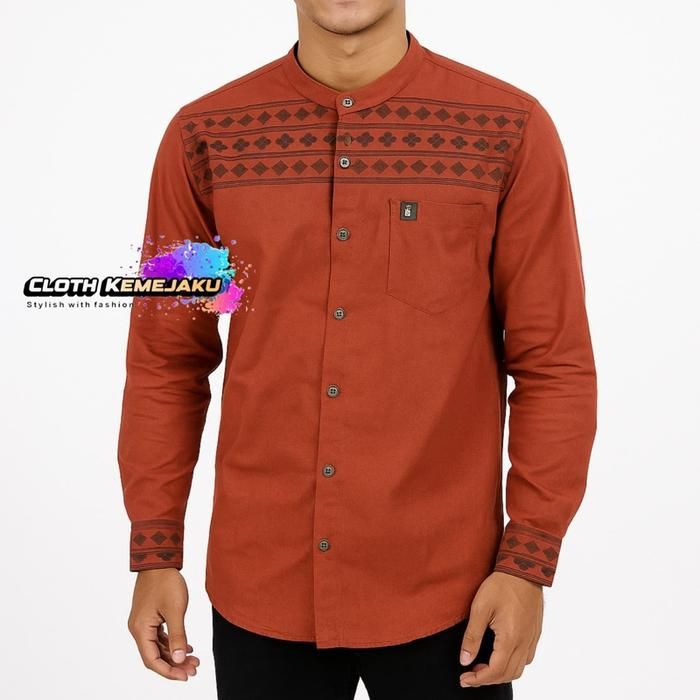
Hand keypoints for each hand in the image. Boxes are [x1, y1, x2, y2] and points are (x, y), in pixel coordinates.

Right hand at [127, 568, 199, 680]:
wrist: (159, 561)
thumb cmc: (165, 582)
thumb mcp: (175, 610)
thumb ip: (178, 636)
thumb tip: (180, 659)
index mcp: (140, 629)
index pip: (152, 660)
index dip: (168, 671)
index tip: (185, 676)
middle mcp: (138, 629)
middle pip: (155, 656)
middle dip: (175, 665)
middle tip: (194, 669)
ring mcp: (143, 623)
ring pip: (158, 647)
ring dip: (174, 655)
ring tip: (194, 660)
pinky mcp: (149, 617)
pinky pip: (159, 637)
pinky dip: (171, 643)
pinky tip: (187, 647)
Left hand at [459, 571, 542, 686]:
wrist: (523, 570)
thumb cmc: (501, 585)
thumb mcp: (480, 608)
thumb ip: (472, 636)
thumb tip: (465, 660)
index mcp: (510, 638)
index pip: (495, 671)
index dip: (478, 680)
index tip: (464, 679)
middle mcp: (525, 642)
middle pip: (508, 674)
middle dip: (488, 679)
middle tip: (470, 674)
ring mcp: (532, 638)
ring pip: (519, 669)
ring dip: (501, 674)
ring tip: (483, 666)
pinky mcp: (535, 633)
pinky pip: (526, 658)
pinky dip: (512, 664)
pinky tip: (500, 656)